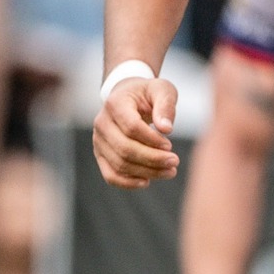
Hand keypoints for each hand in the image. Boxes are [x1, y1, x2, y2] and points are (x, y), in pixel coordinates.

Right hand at [93, 74, 179, 188]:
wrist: (128, 97)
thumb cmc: (148, 94)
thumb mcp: (162, 90)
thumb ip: (166, 105)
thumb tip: (166, 129)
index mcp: (115, 104)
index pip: (132, 127)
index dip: (152, 140)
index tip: (170, 145)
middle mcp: (102, 123)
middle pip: (125, 149)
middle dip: (153, 159)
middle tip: (175, 162)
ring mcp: (98, 140)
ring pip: (120, 164)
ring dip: (147, 172)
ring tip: (170, 171)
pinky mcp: (101, 154)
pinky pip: (110, 175)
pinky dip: (128, 183)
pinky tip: (148, 181)